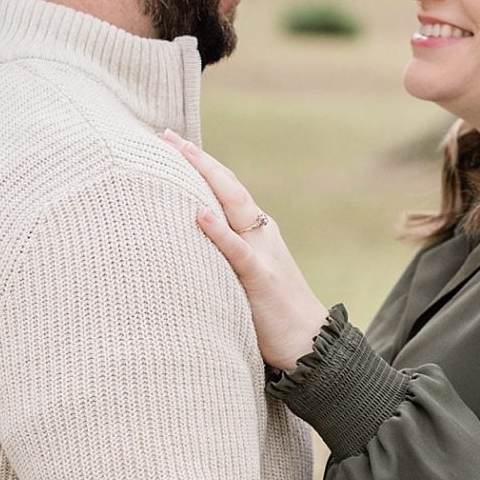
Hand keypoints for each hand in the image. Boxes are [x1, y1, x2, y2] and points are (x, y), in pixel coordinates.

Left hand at [164, 133, 330, 369]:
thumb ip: (225, 255)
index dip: (203, 164)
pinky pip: (238, 250)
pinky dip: (218, 230)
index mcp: (257, 232)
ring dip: (207, 177)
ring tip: (180, 154)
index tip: (174, 142)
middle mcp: (261, 234)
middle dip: (199, 159)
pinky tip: (199, 213)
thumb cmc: (273, 314)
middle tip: (167, 136)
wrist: (311, 343)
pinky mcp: (261, 279)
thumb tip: (189, 242)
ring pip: (235, 206)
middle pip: (229, 186)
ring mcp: (263, 253)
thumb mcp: (247, 276)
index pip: (227, 189)